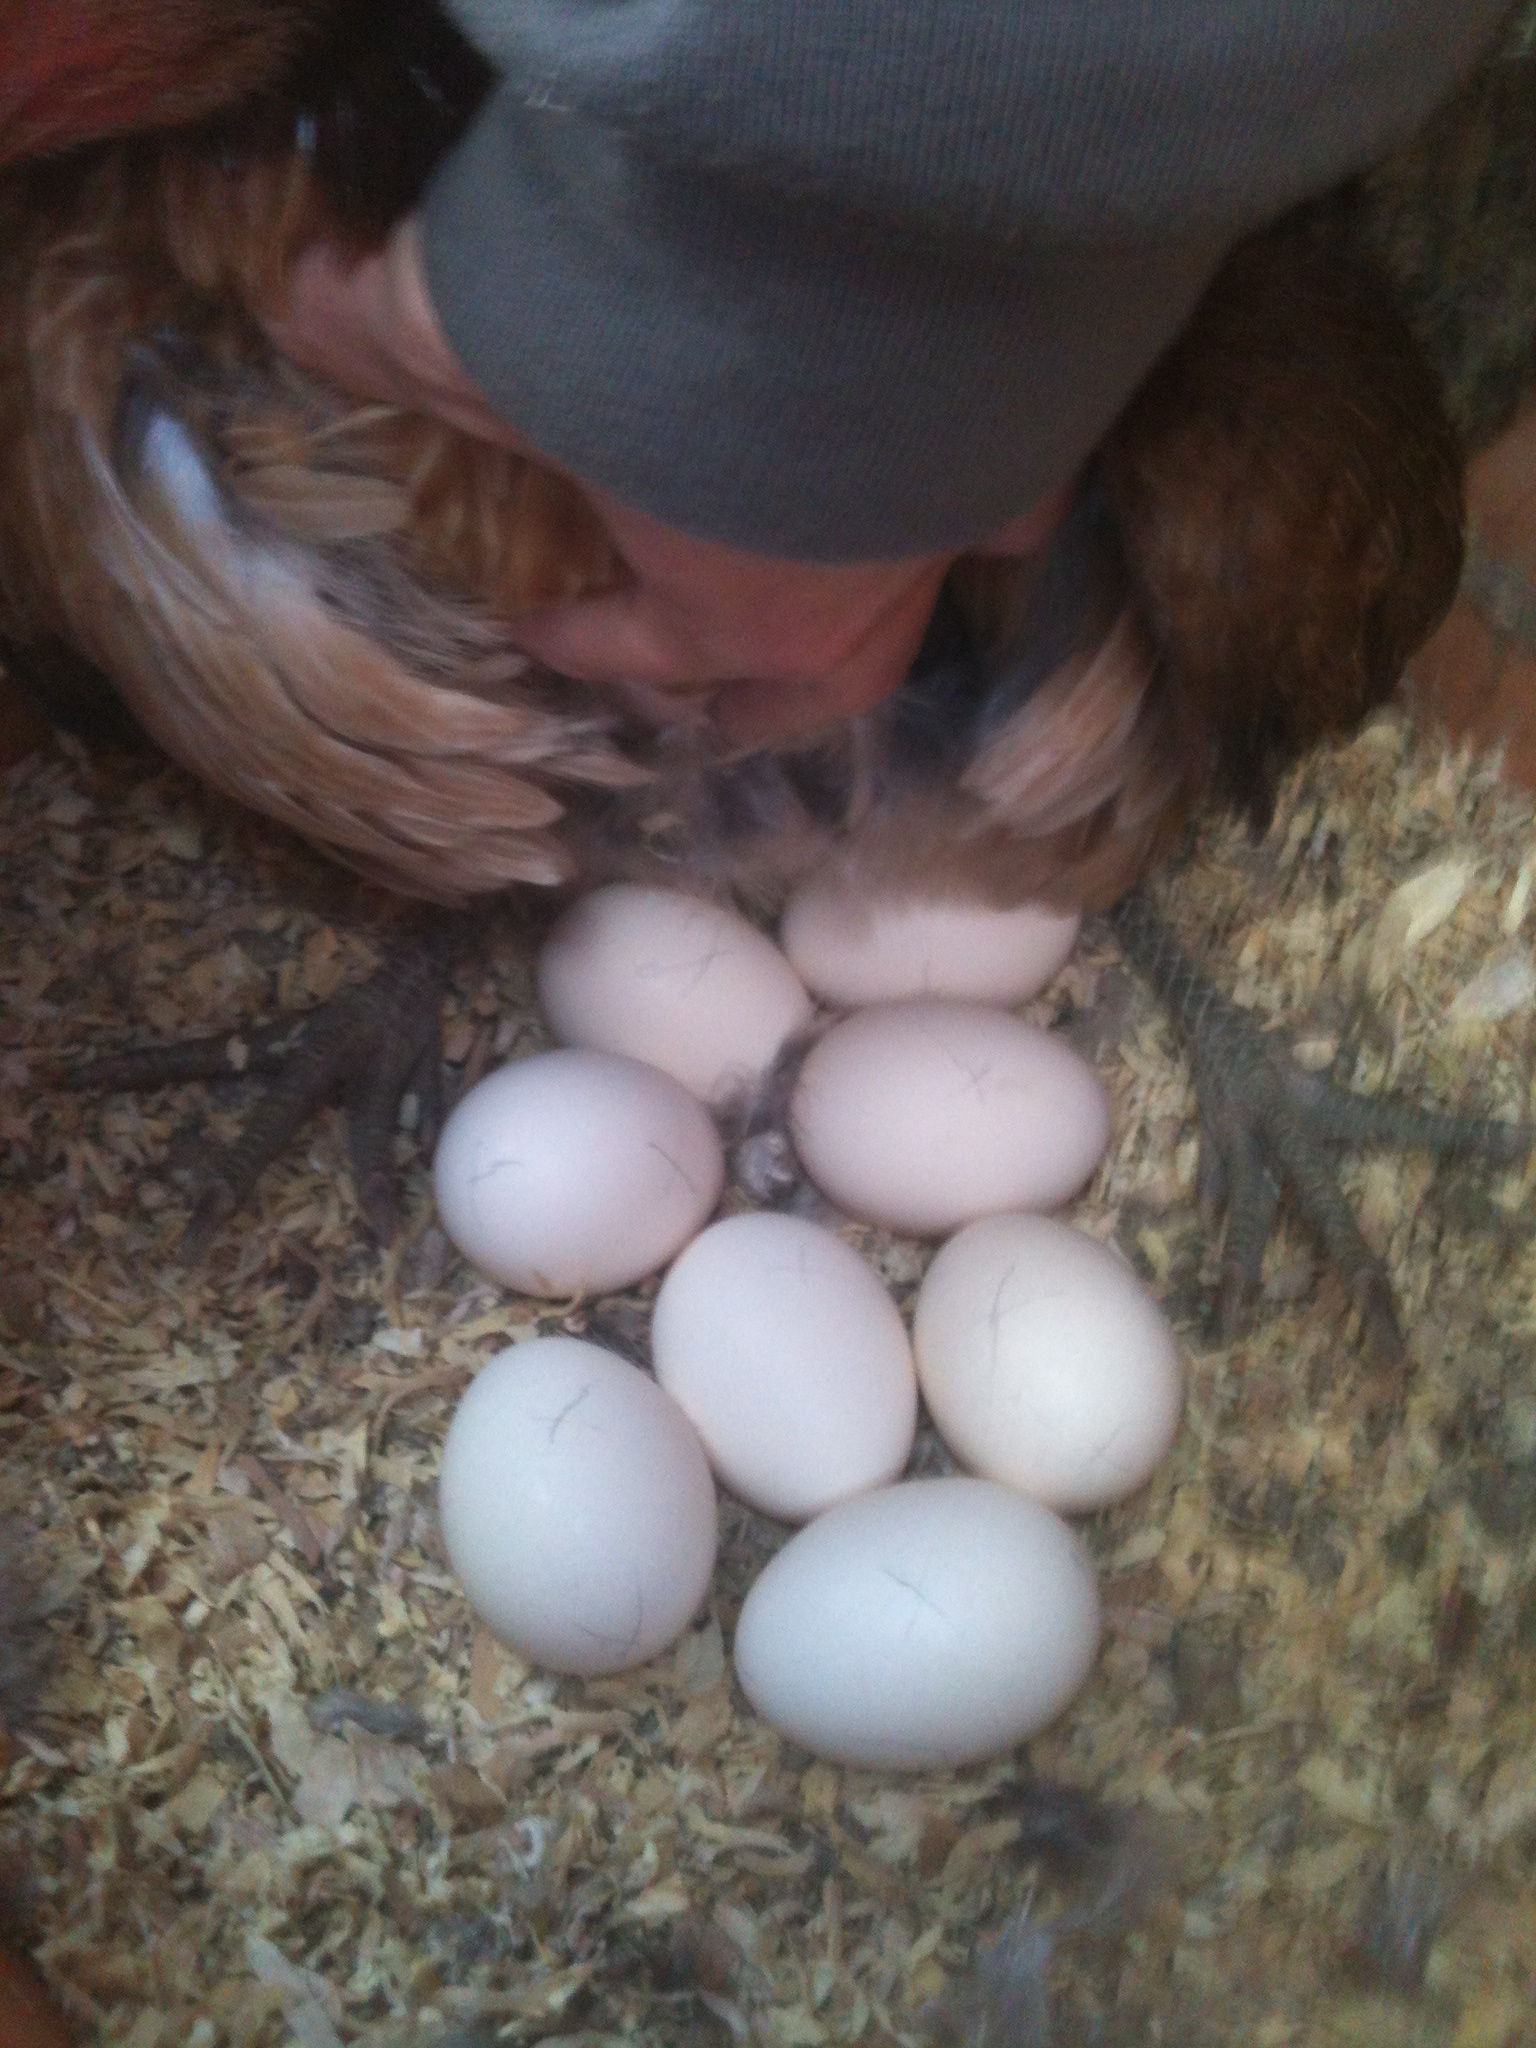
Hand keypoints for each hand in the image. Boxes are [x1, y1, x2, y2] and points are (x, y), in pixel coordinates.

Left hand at [267, 224, 1067, 745]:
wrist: (853, 243)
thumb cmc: (658, 332)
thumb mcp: (481, 328)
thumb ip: (392, 331)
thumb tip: (297, 306)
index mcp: (732, 606)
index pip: (647, 651)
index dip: (588, 643)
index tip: (546, 627)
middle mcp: (854, 590)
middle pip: (810, 688)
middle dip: (758, 712)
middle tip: (719, 719)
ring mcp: (947, 520)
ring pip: (915, 608)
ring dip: (869, 628)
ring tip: (845, 629)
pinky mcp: (1019, 437)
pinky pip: (1016, 506)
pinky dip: (995, 511)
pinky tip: (994, 512)